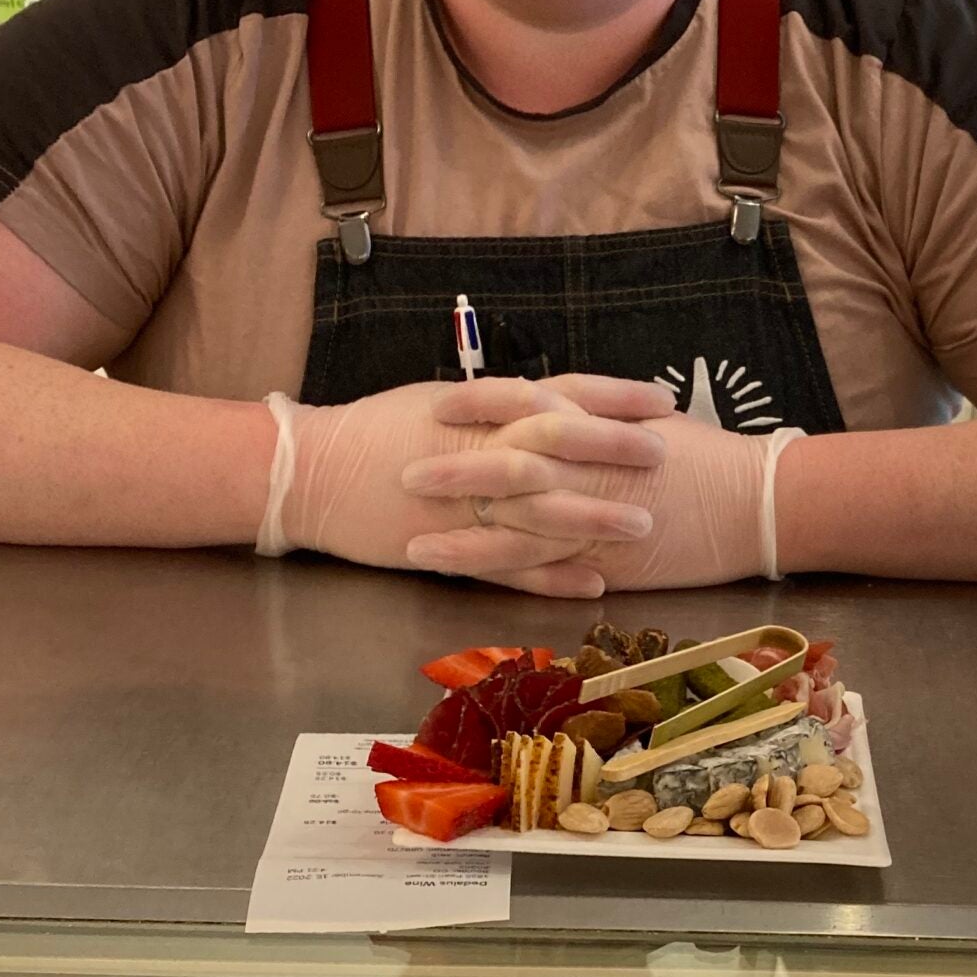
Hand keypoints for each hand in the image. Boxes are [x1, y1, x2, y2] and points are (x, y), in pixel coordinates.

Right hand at [259, 376, 671, 596]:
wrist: (310, 473)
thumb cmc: (373, 432)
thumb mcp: (439, 404)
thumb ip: (498, 407)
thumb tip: (551, 401)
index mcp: (479, 410)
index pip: (560, 393)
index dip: (614, 396)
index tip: (661, 399)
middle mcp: (477, 450)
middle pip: (559, 444)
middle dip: (615, 449)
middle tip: (666, 455)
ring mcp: (464, 503)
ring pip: (541, 508)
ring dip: (596, 517)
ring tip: (645, 525)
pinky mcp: (448, 548)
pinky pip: (508, 565)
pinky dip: (552, 575)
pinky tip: (595, 584)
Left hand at [414, 393, 798, 590]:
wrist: (755, 502)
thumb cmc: (709, 460)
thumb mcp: (647, 423)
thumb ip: (600, 415)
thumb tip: (560, 408)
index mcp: (594, 421)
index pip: (524, 402)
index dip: (478, 402)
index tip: (438, 402)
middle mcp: (583, 463)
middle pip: (504, 460)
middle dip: (453, 466)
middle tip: (403, 469)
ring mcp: (589, 511)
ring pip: (508, 517)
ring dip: (457, 526)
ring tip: (408, 536)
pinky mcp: (599, 554)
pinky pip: (535, 562)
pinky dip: (492, 564)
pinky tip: (455, 571)